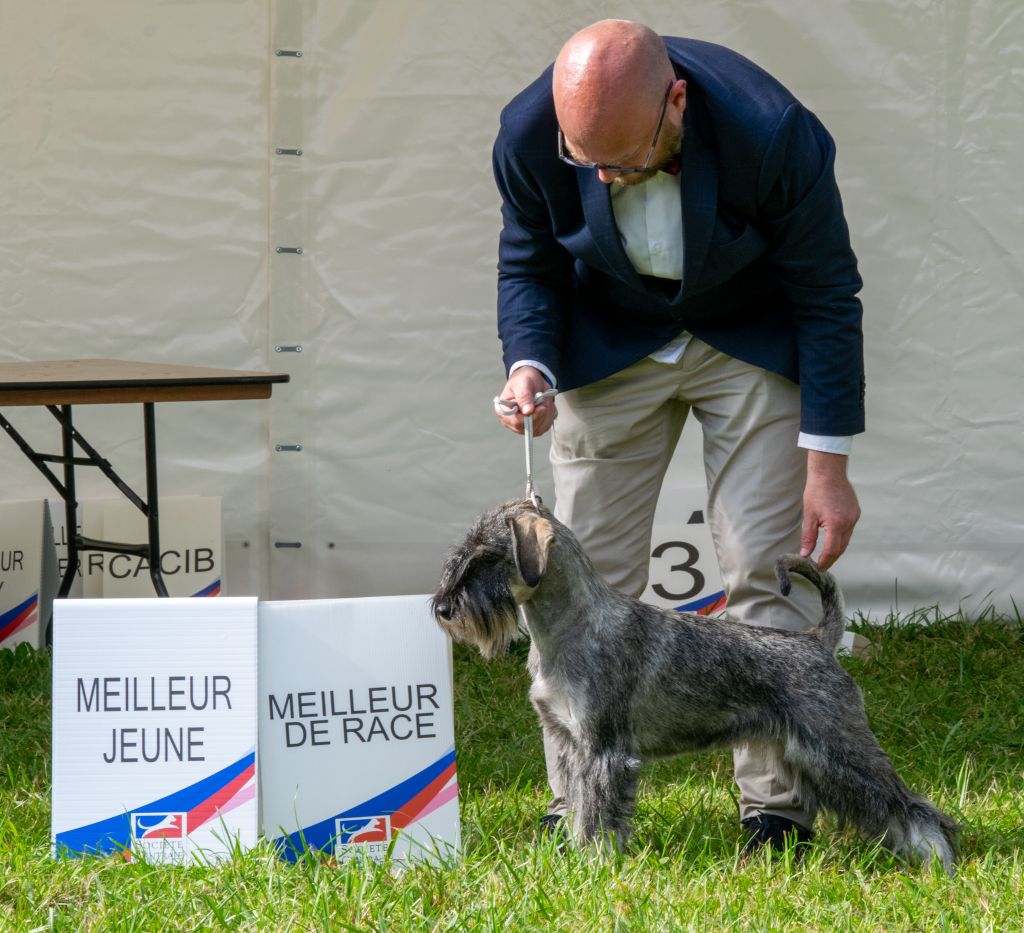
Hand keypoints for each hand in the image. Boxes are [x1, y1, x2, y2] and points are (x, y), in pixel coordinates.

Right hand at [495, 366, 556, 435]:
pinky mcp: (532, 428)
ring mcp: (522, 427)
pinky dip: (549, 415)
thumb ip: (524, 396)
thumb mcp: (523, 383)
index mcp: (503, 411)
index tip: (542, 407)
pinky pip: (545, 426)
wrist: (532, 382)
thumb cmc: (523, 380)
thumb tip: (528, 412)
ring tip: (543, 400)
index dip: (531, 416)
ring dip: (547, 413)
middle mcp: (511, 422)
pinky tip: (545, 406)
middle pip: (530, 427)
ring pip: (540, 428)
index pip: (516, 422)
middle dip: (541, 413)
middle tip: (542, 398)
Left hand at [800, 451, 860, 569]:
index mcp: (836, 524)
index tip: (819, 567)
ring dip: (837, 547)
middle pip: (842, 547)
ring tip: (827, 554)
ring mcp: (854, 517)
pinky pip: (850, 528)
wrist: (829, 472)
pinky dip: (841, 535)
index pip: (832, 550)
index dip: (826, 561)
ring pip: (847, 538)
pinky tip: (833, 536)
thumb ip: (808, 537)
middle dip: (832, 557)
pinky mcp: (856, 512)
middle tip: (823, 564)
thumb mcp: (809, 515)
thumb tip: (805, 553)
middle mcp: (849, 522)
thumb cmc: (816, 491)